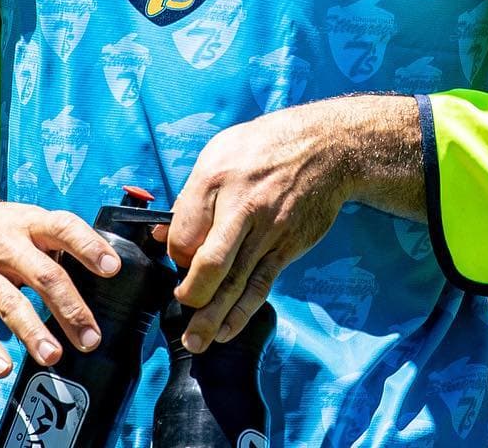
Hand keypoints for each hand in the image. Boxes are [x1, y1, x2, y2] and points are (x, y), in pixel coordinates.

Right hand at [0, 194, 121, 378]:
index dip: (89, 247)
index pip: (64, 228)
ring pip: (11, 304)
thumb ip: (56, 243)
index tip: (112, 269)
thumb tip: (101, 271)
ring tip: (54, 355)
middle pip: (44, 275)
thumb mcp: (25, 220)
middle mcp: (5, 246)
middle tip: (91, 337)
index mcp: (29, 224)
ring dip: (34, 333)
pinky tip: (3, 368)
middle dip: (71, 308)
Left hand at [157, 102, 352, 353]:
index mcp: (216, 179)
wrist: (323, 147)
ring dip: (212, 317)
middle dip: (190, 294)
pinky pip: (261, 285)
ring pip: (236, 283)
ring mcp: (269, 229)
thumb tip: (164, 232)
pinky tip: (227, 330)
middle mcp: (242, 206)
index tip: (178, 260)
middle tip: (180, 305)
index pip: (183, 232)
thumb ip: (193, 195)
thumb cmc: (264, 147)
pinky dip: (242, 312)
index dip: (174, 254)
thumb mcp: (220, 152)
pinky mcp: (288, 246)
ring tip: (195, 341)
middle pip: (210, 263)